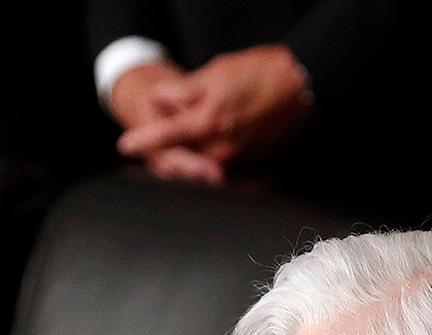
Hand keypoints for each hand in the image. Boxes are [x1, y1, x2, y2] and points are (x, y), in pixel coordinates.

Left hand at [117, 44, 314, 166]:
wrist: (307, 83)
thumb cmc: (264, 71)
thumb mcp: (217, 71)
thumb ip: (185, 91)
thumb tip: (160, 100)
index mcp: (209, 123)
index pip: (167, 134)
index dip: (144, 139)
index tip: (124, 145)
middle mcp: (223, 150)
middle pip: (187, 155)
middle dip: (179, 146)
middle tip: (177, 137)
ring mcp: (241, 160)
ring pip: (208, 161)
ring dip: (201, 152)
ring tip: (215, 130)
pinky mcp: (258, 165)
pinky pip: (232, 167)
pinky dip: (224, 158)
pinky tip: (231, 140)